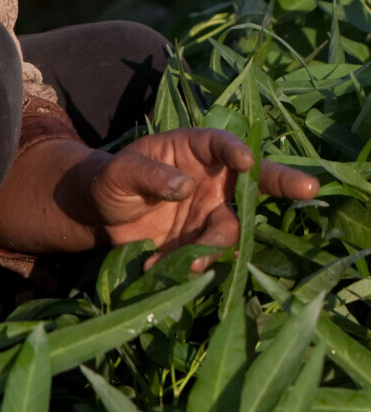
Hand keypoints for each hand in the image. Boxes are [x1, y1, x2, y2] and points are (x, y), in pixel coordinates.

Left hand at [86, 128, 319, 270]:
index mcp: (192, 151)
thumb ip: (149, 176)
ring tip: (186, 261)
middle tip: (309, 188)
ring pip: (231, 229)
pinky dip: (191, 267)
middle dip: (283, 182)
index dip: (234, 150)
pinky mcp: (201, 244)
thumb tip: (185, 185)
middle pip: (253, 181)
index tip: (245, 160)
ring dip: (214, 246)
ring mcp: (210, 214)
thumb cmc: (113, 180)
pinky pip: (209, 257)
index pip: (219, 144)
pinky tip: (158, 267)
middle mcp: (212, 181)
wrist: (101, 216)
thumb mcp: (121, 173)